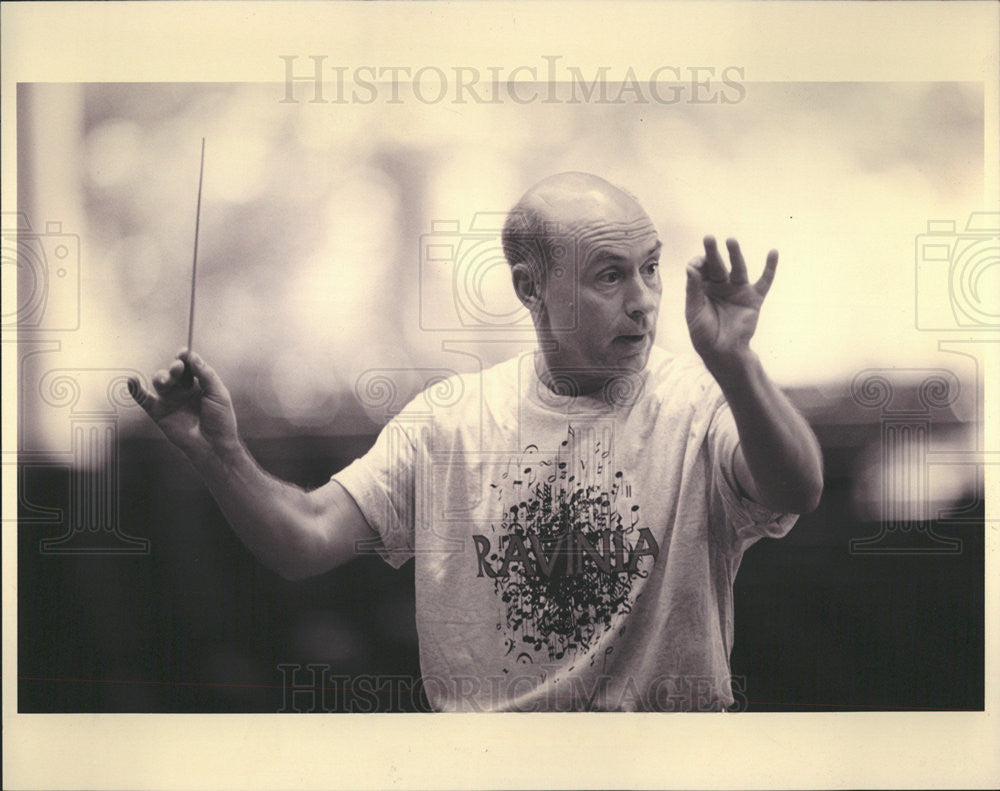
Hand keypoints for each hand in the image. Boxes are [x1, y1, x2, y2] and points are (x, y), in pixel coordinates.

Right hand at [128, 349, 239, 462]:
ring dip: (161, 377)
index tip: (183, 352)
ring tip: (166, 381)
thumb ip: (205, 374)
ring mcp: (170, 401)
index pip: (189, 366)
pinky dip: (136, 390)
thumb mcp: (218, 393)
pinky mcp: (159, 413)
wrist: (214, 446)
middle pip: (173, 372)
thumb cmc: (221, 420)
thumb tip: (192, 356)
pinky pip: (144, 399)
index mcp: (199, 384)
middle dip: (175, 368)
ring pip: (160, 381)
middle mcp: (183, 391)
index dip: (185, 357)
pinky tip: (132, 381)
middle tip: (178, 368)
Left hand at [685, 236, 776, 369]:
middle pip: (717, 265)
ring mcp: (738, 291)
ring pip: (738, 268)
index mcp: (703, 288)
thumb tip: (691, 266)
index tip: (694, 265)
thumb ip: (693, 289)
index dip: (697, 264)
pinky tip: (773, 253)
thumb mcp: (694, 311)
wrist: (722, 352)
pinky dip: (770, 268)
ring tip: (731, 240)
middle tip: (708, 238)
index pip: (700, 269)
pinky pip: (764, 281)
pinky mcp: (753, 299)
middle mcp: (721, 286)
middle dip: (712, 252)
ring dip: (735, 254)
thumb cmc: (703, 333)